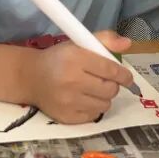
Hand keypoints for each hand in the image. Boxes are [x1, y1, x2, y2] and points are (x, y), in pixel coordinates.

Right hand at [18, 31, 134, 123]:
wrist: (31, 77)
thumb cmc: (59, 58)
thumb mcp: (79, 43)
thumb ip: (104, 40)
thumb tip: (127, 44)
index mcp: (76, 58)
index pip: (111, 70)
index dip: (124, 75)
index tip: (126, 77)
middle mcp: (72, 80)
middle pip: (111, 89)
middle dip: (112, 85)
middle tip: (104, 81)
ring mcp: (68, 101)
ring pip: (105, 105)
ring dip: (104, 97)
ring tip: (93, 90)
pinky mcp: (66, 117)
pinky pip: (94, 116)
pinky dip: (94, 108)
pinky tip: (84, 99)